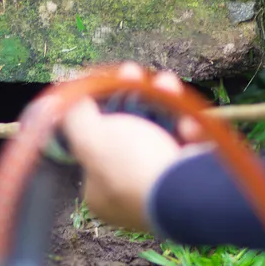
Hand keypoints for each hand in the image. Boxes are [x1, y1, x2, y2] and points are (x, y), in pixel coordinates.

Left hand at [59, 64, 206, 233]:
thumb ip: (76, 119)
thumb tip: (70, 101)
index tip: (103, 84)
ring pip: (160, 132)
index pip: (94, 145)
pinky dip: (189, 126)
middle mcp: (132, 192)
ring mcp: (165, 187)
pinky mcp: (195, 178)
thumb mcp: (91, 138)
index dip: (98, 110)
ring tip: (166, 82)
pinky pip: (187, 144)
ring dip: (162, 101)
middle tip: (135, 72)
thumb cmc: (133, 168)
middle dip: (132, 97)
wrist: (191, 193)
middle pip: (129, 133)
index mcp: (101, 191)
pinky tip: (189, 120)